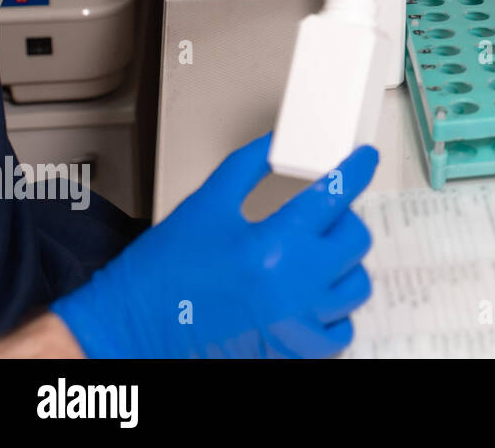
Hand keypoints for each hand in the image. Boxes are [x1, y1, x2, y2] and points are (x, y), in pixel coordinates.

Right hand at [52, 134, 377, 358]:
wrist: (130, 330)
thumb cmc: (158, 276)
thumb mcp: (204, 204)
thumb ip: (249, 165)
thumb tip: (280, 142)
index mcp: (270, 244)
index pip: (336, 194)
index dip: (357, 169)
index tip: (364, 160)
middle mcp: (291, 286)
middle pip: (356, 238)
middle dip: (344, 217)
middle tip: (324, 213)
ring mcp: (297, 323)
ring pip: (356, 284)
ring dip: (342, 264)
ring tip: (316, 256)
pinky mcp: (293, 351)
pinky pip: (341, 329)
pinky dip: (334, 311)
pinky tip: (313, 295)